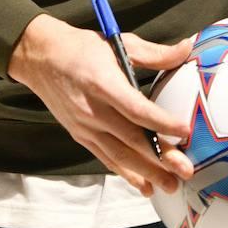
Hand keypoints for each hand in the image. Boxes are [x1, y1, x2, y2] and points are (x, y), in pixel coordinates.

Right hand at [8, 13, 194, 197]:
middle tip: (185, 171)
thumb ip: (154, 53)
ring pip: (119, 155)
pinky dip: (126, 173)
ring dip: (146, 173)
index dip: (161, 122)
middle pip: (130, 138)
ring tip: (170, 185)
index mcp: (103, 82)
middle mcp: (93, 110)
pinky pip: (106, 158)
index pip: (136, 108)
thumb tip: (187, 48)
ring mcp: (85, 126)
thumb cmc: (82, 48)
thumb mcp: (118, 42)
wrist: (40, 58)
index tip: (185, 131)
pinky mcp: (80, 136)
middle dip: (160, 158)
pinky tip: (144, 185)